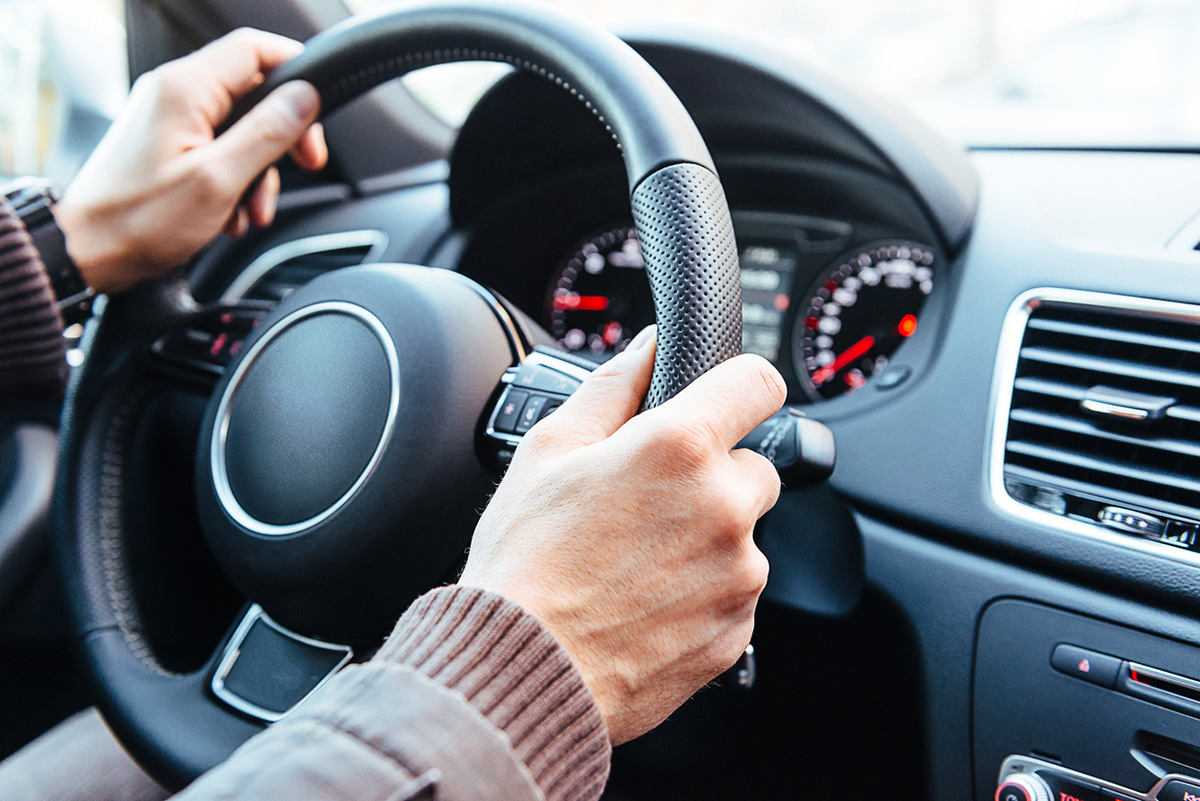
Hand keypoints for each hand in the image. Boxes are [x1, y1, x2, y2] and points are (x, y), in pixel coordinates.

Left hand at [53, 29, 328, 294]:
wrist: (86, 251)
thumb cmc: (139, 219)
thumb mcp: (219, 179)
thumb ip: (267, 134)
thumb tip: (305, 98)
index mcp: (186, 89)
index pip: (256, 49)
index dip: (297, 73)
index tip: (317, 111)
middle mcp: (175, 93)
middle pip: (254, 90)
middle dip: (284, 133)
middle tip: (305, 163)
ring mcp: (169, 118)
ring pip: (241, 126)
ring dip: (260, 169)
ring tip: (253, 209)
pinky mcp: (167, 143)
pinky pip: (219, 147)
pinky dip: (236, 179)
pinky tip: (230, 214)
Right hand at [458, 328, 785, 743]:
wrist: (525, 673)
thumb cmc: (525, 565)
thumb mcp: (548, 451)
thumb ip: (612, 386)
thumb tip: (647, 347)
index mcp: (680, 448)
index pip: (758, 383)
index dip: (739, 385)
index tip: (724, 400)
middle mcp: (725, 507)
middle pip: (754, 466)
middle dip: (712, 475)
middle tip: (648, 502)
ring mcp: (739, 575)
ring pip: (744, 534)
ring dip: (707, 538)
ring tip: (635, 562)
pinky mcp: (738, 630)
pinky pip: (735, 593)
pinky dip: (703, 592)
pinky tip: (646, 601)